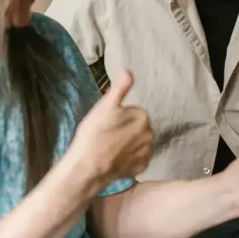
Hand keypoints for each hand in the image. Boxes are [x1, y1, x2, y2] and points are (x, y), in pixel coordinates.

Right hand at [69, 70, 152, 184]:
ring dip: (128, 144)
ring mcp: (147, 152)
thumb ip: (120, 87)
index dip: (118, 117)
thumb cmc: (94, 133)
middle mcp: (150, 133)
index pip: (132, 112)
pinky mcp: (142, 167)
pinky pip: (137, 159)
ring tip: (110, 147)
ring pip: (138, 143)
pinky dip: (129, 158)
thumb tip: (128, 71)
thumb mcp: (105, 105)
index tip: (106, 123)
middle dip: (125, 129)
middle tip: (107, 135)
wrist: (88, 166)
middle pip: (137, 127)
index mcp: (142, 116)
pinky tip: (115, 159)